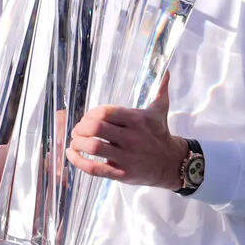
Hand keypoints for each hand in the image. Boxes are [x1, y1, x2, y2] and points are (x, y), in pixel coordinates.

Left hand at [66, 77, 186, 189]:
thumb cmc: (160, 133)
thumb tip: (165, 70)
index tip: (87, 118)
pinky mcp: (122, 174)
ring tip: (75, 142)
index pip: (105, 112)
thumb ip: (159, 89)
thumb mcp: (160, 110)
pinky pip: (95, 169)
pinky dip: (78, 161)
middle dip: (81, 127)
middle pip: (96, 128)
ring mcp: (126, 157)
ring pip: (93, 147)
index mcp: (136, 119)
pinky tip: (71, 154)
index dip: (90, 114)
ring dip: (77, 143)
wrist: (172, 163)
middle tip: (78, 130)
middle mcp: (131, 137)